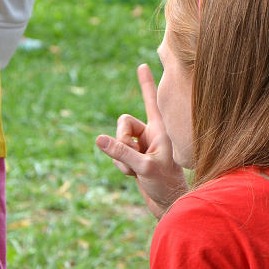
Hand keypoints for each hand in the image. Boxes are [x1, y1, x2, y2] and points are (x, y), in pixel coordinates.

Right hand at [96, 64, 187, 218]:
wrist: (170, 204)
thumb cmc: (166, 184)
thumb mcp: (144, 167)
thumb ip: (121, 152)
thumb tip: (99, 139)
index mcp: (161, 129)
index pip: (151, 100)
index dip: (146, 83)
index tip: (144, 63)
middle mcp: (152, 133)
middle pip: (123, 123)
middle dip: (121, 141)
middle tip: (132, 159)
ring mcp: (143, 145)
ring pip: (117, 141)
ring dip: (121, 158)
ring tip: (135, 172)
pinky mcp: (136, 158)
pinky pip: (117, 155)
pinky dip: (121, 167)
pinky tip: (134, 177)